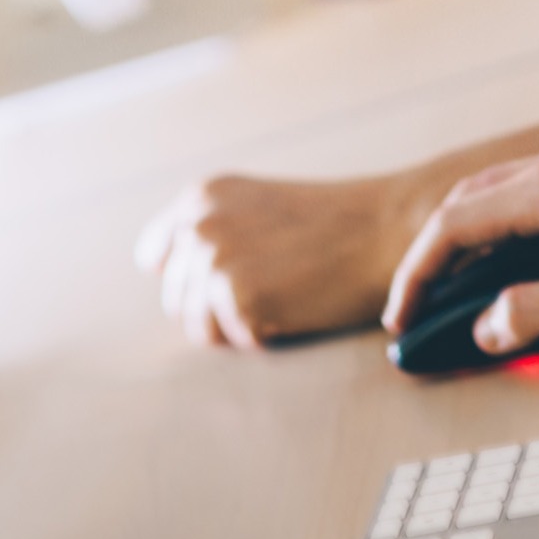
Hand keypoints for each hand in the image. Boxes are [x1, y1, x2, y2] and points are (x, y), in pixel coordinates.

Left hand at [136, 170, 427, 347]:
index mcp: (200, 196)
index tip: (226, 279)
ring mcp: (215, 260)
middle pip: (177, 297)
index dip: (188, 276)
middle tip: (272, 286)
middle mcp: (197, 224)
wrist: (383, 229)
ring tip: (282, 296)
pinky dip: (262, 336)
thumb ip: (211, 229)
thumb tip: (164, 272)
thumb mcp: (255, 207)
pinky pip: (233, 342)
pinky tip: (294, 307)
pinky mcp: (237, 298)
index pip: (155, 256)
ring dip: (236, 325)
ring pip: (198, 326)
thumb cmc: (328, 224)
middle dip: (215, 305)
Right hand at [383, 141, 538, 355]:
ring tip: (455, 292)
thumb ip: (537, 312)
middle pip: (470, 200)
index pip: (457, 222)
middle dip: (435, 254)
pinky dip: (504, 230)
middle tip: (416, 307)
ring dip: (469, 240)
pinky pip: (532, 195)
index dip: (420, 272)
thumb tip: (487, 328)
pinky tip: (513, 264)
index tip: (402, 315)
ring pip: (501, 194)